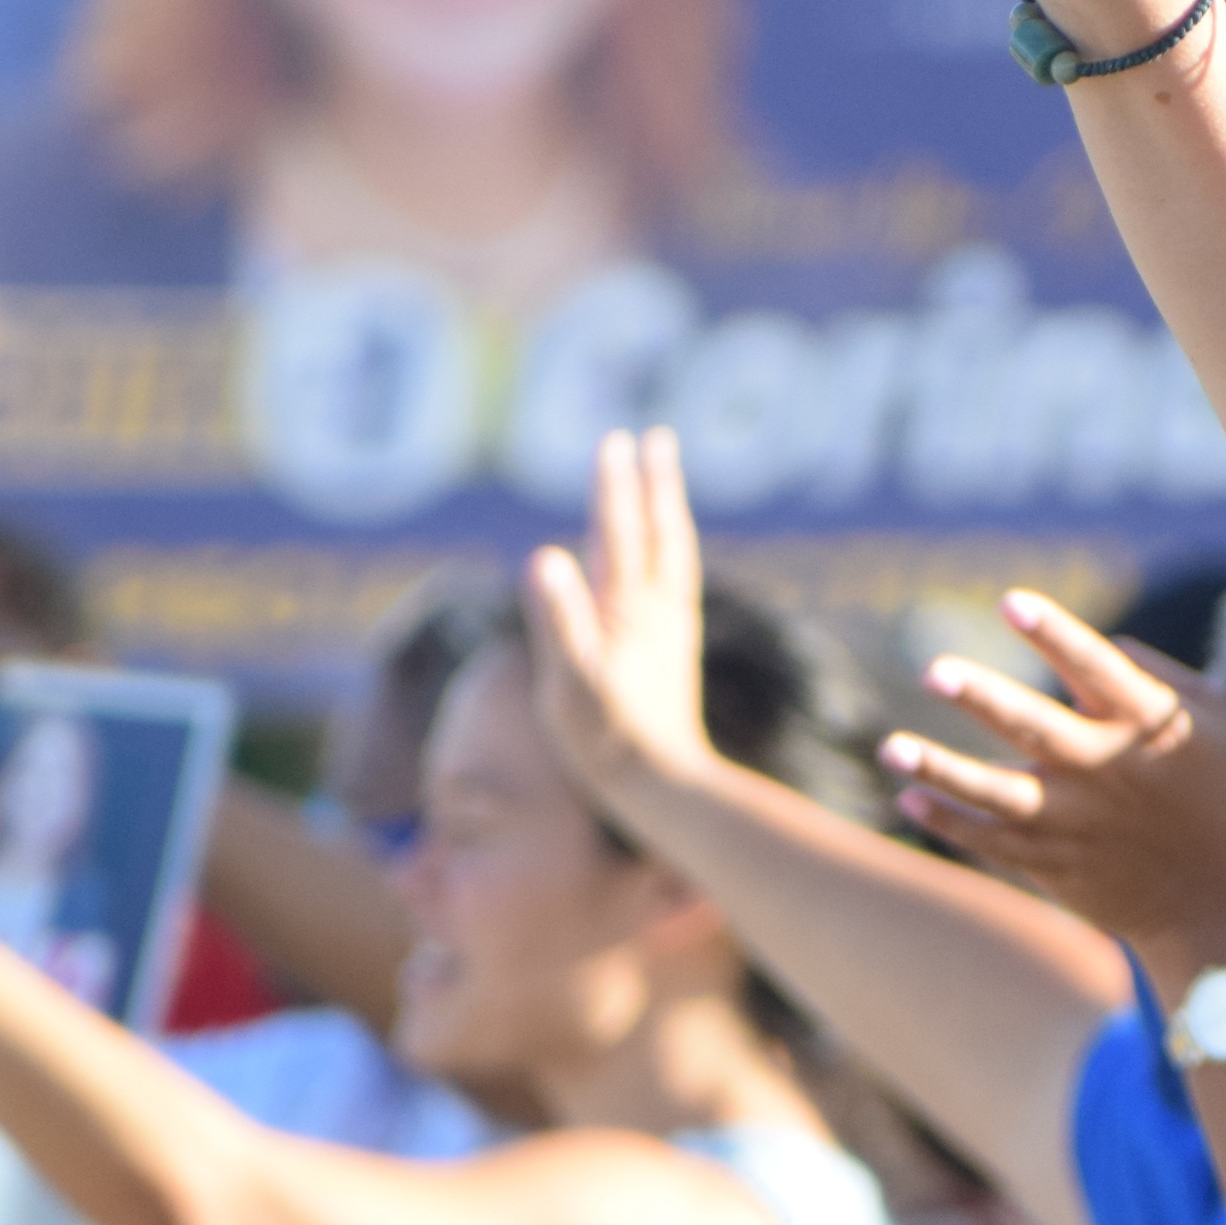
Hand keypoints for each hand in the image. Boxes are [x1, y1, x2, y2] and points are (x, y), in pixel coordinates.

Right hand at [524, 430, 719, 810]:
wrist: (661, 784)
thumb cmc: (605, 740)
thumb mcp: (569, 681)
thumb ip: (558, 618)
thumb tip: (545, 555)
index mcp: (625, 611)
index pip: (617, 533)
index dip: (613, 487)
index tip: (614, 441)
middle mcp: (656, 612)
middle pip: (656, 533)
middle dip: (653, 484)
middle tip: (655, 439)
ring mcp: (671, 631)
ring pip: (675, 555)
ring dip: (670, 513)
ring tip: (667, 484)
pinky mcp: (677, 653)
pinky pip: (680, 586)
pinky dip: (676, 556)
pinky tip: (673, 560)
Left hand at [880, 592, 1225, 960]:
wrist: (1213, 900)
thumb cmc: (1214, 794)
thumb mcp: (1211, 721)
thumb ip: (1157, 673)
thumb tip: (1103, 640)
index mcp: (1146, 723)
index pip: (1094, 667)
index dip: (1053, 633)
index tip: (1011, 602)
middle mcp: (1105, 768)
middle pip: (1033, 727)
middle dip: (982, 698)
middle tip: (934, 672)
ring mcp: (1074, 819)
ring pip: (996, 793)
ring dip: (942, 770)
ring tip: (892, 748)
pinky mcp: (1053, 862)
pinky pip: (990, 841)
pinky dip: (949, 821)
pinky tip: (909, 797)